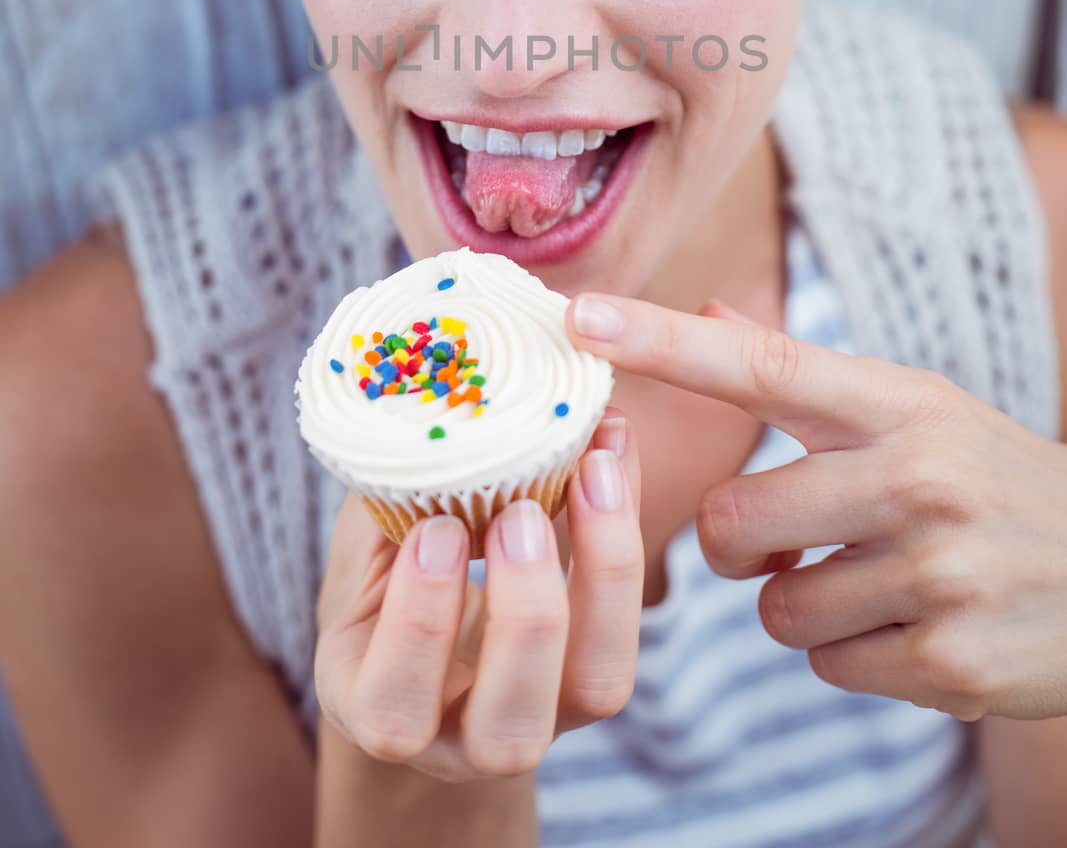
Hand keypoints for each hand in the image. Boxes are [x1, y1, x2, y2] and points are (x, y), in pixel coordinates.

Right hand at [314, 408, 642, 779]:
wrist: (434, 639)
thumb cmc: (382, 586)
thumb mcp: (363, 554)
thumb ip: (382, 507)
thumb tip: (413, 400)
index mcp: (382, 713)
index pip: (393, 714)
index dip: (420, 627)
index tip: (436, 531)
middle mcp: (466, 742)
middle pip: (511, 733)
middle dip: (525, 616)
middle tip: (520, 512)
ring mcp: (546, 716)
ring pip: (596, 689)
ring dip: (601, 577)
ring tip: (589, 476)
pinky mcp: (595, 675)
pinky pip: (627, 625)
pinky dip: (625, 536)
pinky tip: (611, 458)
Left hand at [564, 290, 1066, 720]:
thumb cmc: (991, 482)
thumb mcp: (919, 411)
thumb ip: (807, 376)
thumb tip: (708, 310)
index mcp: (898, 404)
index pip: (760, 364)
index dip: (662, 341)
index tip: (581, 315)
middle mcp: (916, 476)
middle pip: (731, 518)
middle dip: (740, 543)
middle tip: (795, 535)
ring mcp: (936, 570)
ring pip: (774, 606)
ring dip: (804, 604)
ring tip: (877, 581)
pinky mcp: (950, 659)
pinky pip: (827, 667)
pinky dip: (855, 655)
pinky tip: (914, 626)